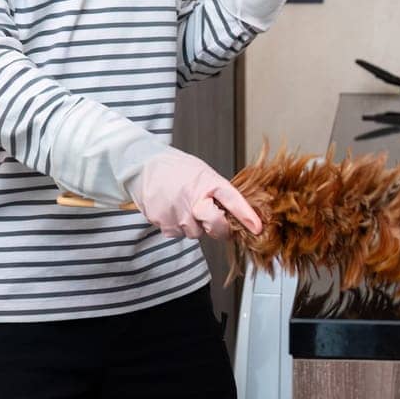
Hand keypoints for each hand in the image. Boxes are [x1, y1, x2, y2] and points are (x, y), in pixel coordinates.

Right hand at [128, 147, 262, 239]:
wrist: (142, 165)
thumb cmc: (174, 167)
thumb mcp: (201, 171)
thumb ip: (215, 191)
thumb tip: (232, 212)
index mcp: (207, 182)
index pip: (232, 200)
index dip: (247, 216)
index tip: (257, 228)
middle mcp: (193, 199)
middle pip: (216, 226)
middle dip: (219, 228)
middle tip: (216, 221)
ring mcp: (177, 213)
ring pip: (195, 232)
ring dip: (194, 224)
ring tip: (183, 205)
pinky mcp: (163, 223)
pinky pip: (177, 233)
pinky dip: (176, 225)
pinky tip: (171, 209)